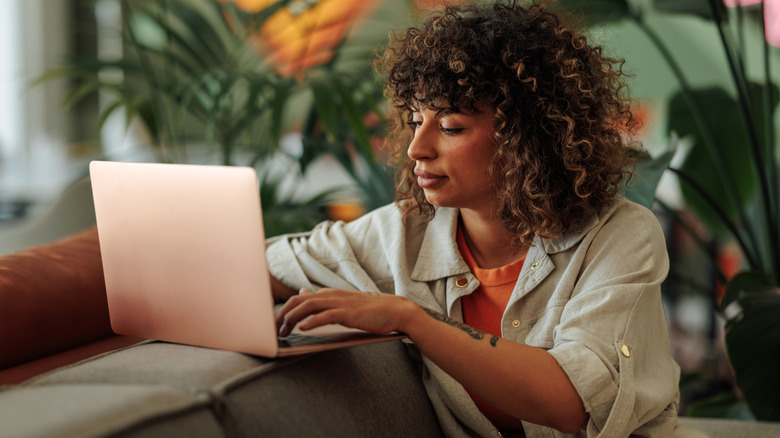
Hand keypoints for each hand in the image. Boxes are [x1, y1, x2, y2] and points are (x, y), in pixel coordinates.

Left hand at [275, 288, 414, 336]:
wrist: (393, 310)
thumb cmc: (368, 310)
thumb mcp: (341, 302)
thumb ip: (321, 299)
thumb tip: (302, 293)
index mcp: (328, 294)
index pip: (298, 299)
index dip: (283, 310)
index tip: (274, 324)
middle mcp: (331, 295)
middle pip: (298, 301)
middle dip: (282, 315)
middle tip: (273, 330)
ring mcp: (340, 303)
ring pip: (308, 307)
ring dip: (292, 319)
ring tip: (283, 331)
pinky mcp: (348, 313)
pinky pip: (326, 316)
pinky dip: (312, 321)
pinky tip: (303, 329)